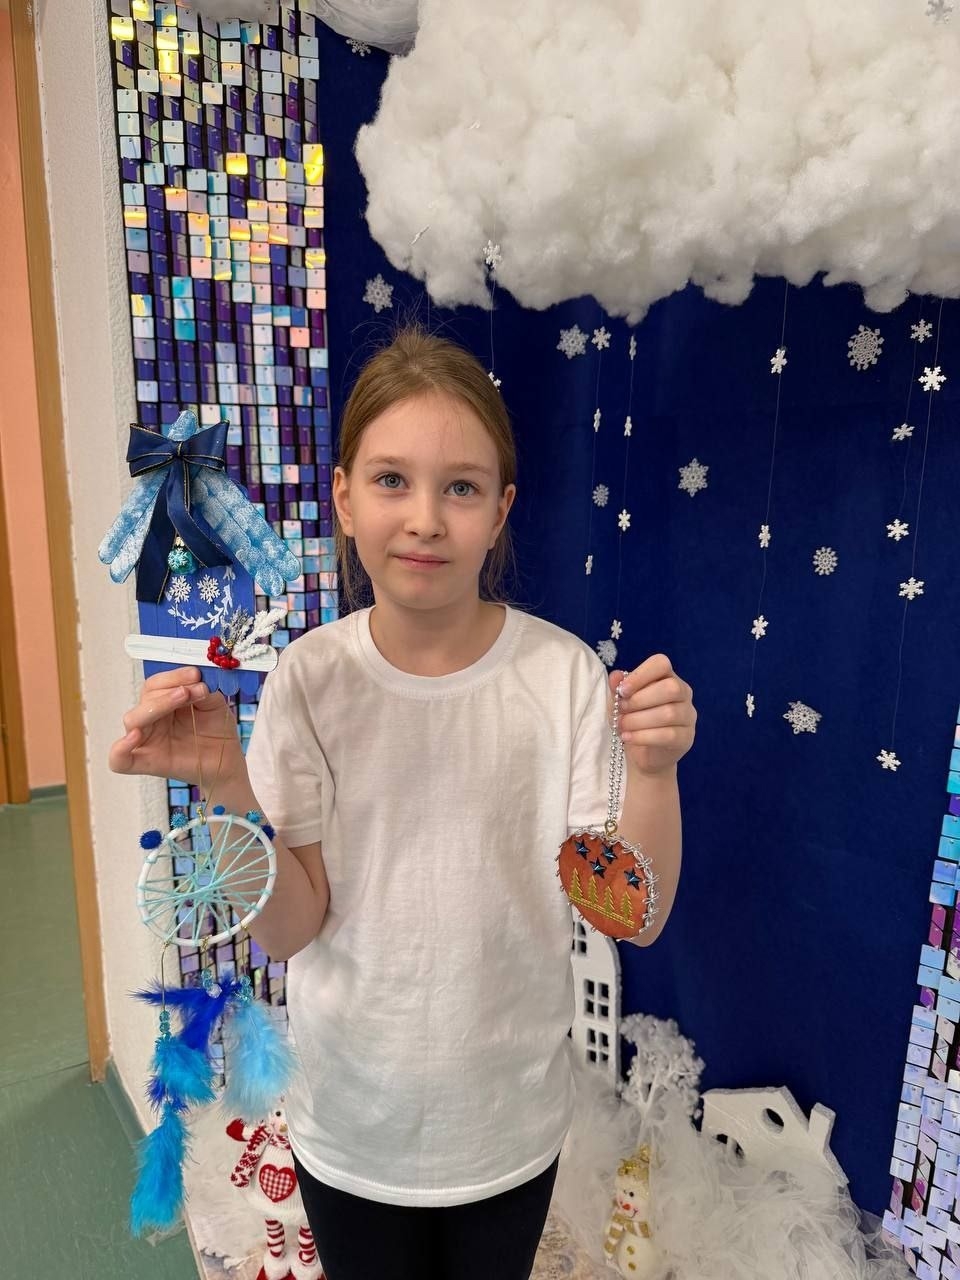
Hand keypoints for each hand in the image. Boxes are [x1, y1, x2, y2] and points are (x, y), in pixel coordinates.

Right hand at [108, 666, 245, 787]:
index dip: (173, 677)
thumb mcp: (214, 703)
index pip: (156, 684)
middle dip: (168, 690)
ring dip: (156, 705)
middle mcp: (152, 720)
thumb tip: (195, 681)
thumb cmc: (217, 731)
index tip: (195, 674)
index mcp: (164, 703)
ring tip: (183, 698)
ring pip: (133, 719)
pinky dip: (120, 748)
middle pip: (145, 698)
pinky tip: (136, 736)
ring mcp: (147, 741)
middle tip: (190, 689)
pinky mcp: (146, 763)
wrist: (227, 760)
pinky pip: (119, 759)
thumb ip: (203, 690)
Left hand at [609, 654, 695, 777]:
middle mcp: (683, 693)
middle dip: (640, 699)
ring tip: (622, 726)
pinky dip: (644, 736)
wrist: (643, 754)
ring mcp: (688, 716)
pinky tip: (628, 738)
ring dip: (639, 720)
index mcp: (667, 677)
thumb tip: (615, 676)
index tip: (622, 691)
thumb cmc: (633, 721)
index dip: (641, 675)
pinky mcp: (686, 738)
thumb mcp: (620, 703)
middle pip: (671, 688)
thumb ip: (617, 688)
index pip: (661, 664)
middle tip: (621, 710)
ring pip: (669, 713)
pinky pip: (669, 735)